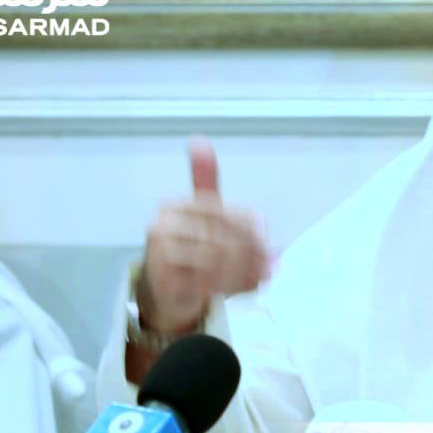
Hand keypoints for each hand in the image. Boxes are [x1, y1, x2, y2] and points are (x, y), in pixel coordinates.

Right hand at [138, 137, 269, 334]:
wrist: (168, 293)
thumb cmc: (192, 250)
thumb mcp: (206, 216)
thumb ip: (208, 184)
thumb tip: (198, 139)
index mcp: (176, 206)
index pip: (221, 212)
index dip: (248, 227)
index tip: (268, 242)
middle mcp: (162, 226)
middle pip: (220, 236)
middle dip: (251, 253)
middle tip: (272, 267)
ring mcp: (159, 254)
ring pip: (216, 258)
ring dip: (245, 271)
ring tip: (263, 278)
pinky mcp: (164, 279)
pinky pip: (205, 280)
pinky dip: (232, 285)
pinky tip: (248, 289)